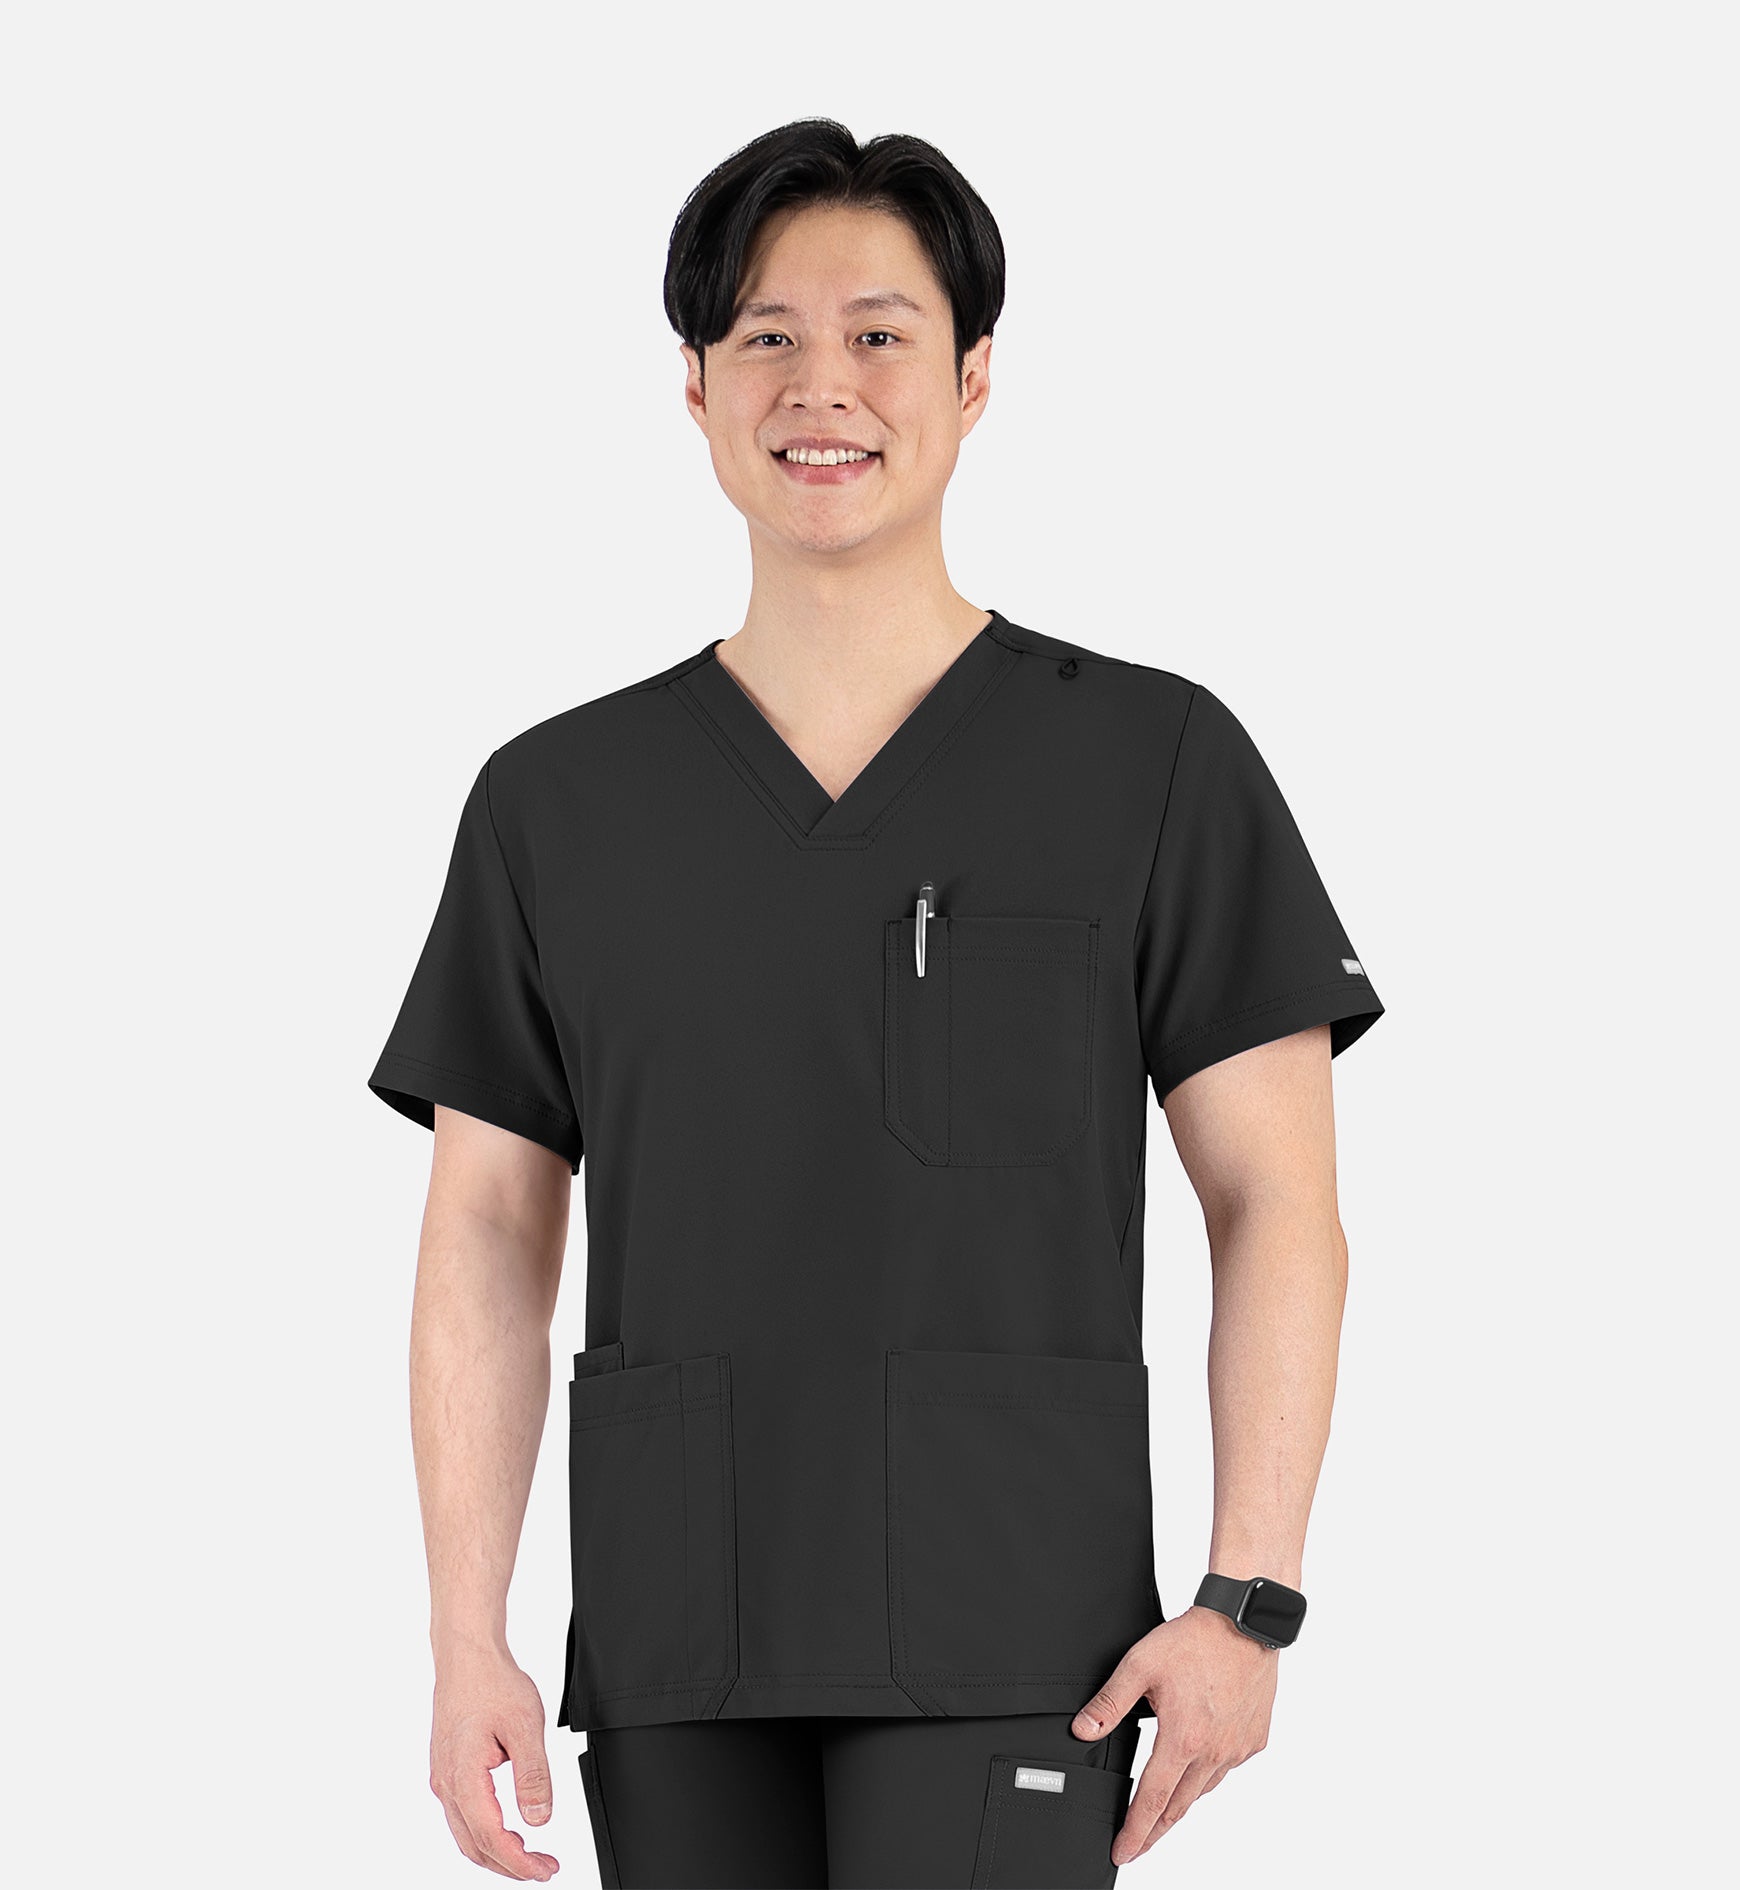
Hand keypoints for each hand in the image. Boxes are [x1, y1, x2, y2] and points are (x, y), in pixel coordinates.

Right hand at [430, 1641, 559, 1880]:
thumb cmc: (492, 1683)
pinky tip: (508, 1831)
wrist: (466, 1658)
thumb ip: (533, 1776)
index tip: (544, 1870)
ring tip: (530, 1855)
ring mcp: (443, 1780)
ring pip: (466, 1836)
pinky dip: (485, 1834)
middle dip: (509, 1866)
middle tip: (544, 1868)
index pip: (491, 1839)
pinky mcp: (447, 1772)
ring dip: (497, 1853)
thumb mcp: (525, 1726)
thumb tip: (539, 1820)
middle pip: (474, 1847)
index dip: (519, 1863)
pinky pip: (463, 1817)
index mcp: (463, 1777)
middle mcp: (447, 1785)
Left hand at [1071, 1605, 1277, 1864]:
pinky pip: (1225, 1770)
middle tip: (1136, 1845)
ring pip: (1203, 1790)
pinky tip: (1195, 1769)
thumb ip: (1109, 1702)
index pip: (1152, 1800)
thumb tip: (1083, 1730)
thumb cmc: (1193, 1640)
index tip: (1122, 1852)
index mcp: (1183, 1739)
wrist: (1244, 1623)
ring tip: (1161, 1813)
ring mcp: (1237, 1749)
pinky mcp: (1254, 1741)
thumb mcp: (1140, 1664)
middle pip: (1178, 1807)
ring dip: (1180, 1805)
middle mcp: (1213, 1752)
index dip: (1134, 1831)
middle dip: (1154, 1831)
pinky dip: (1206, 1777)